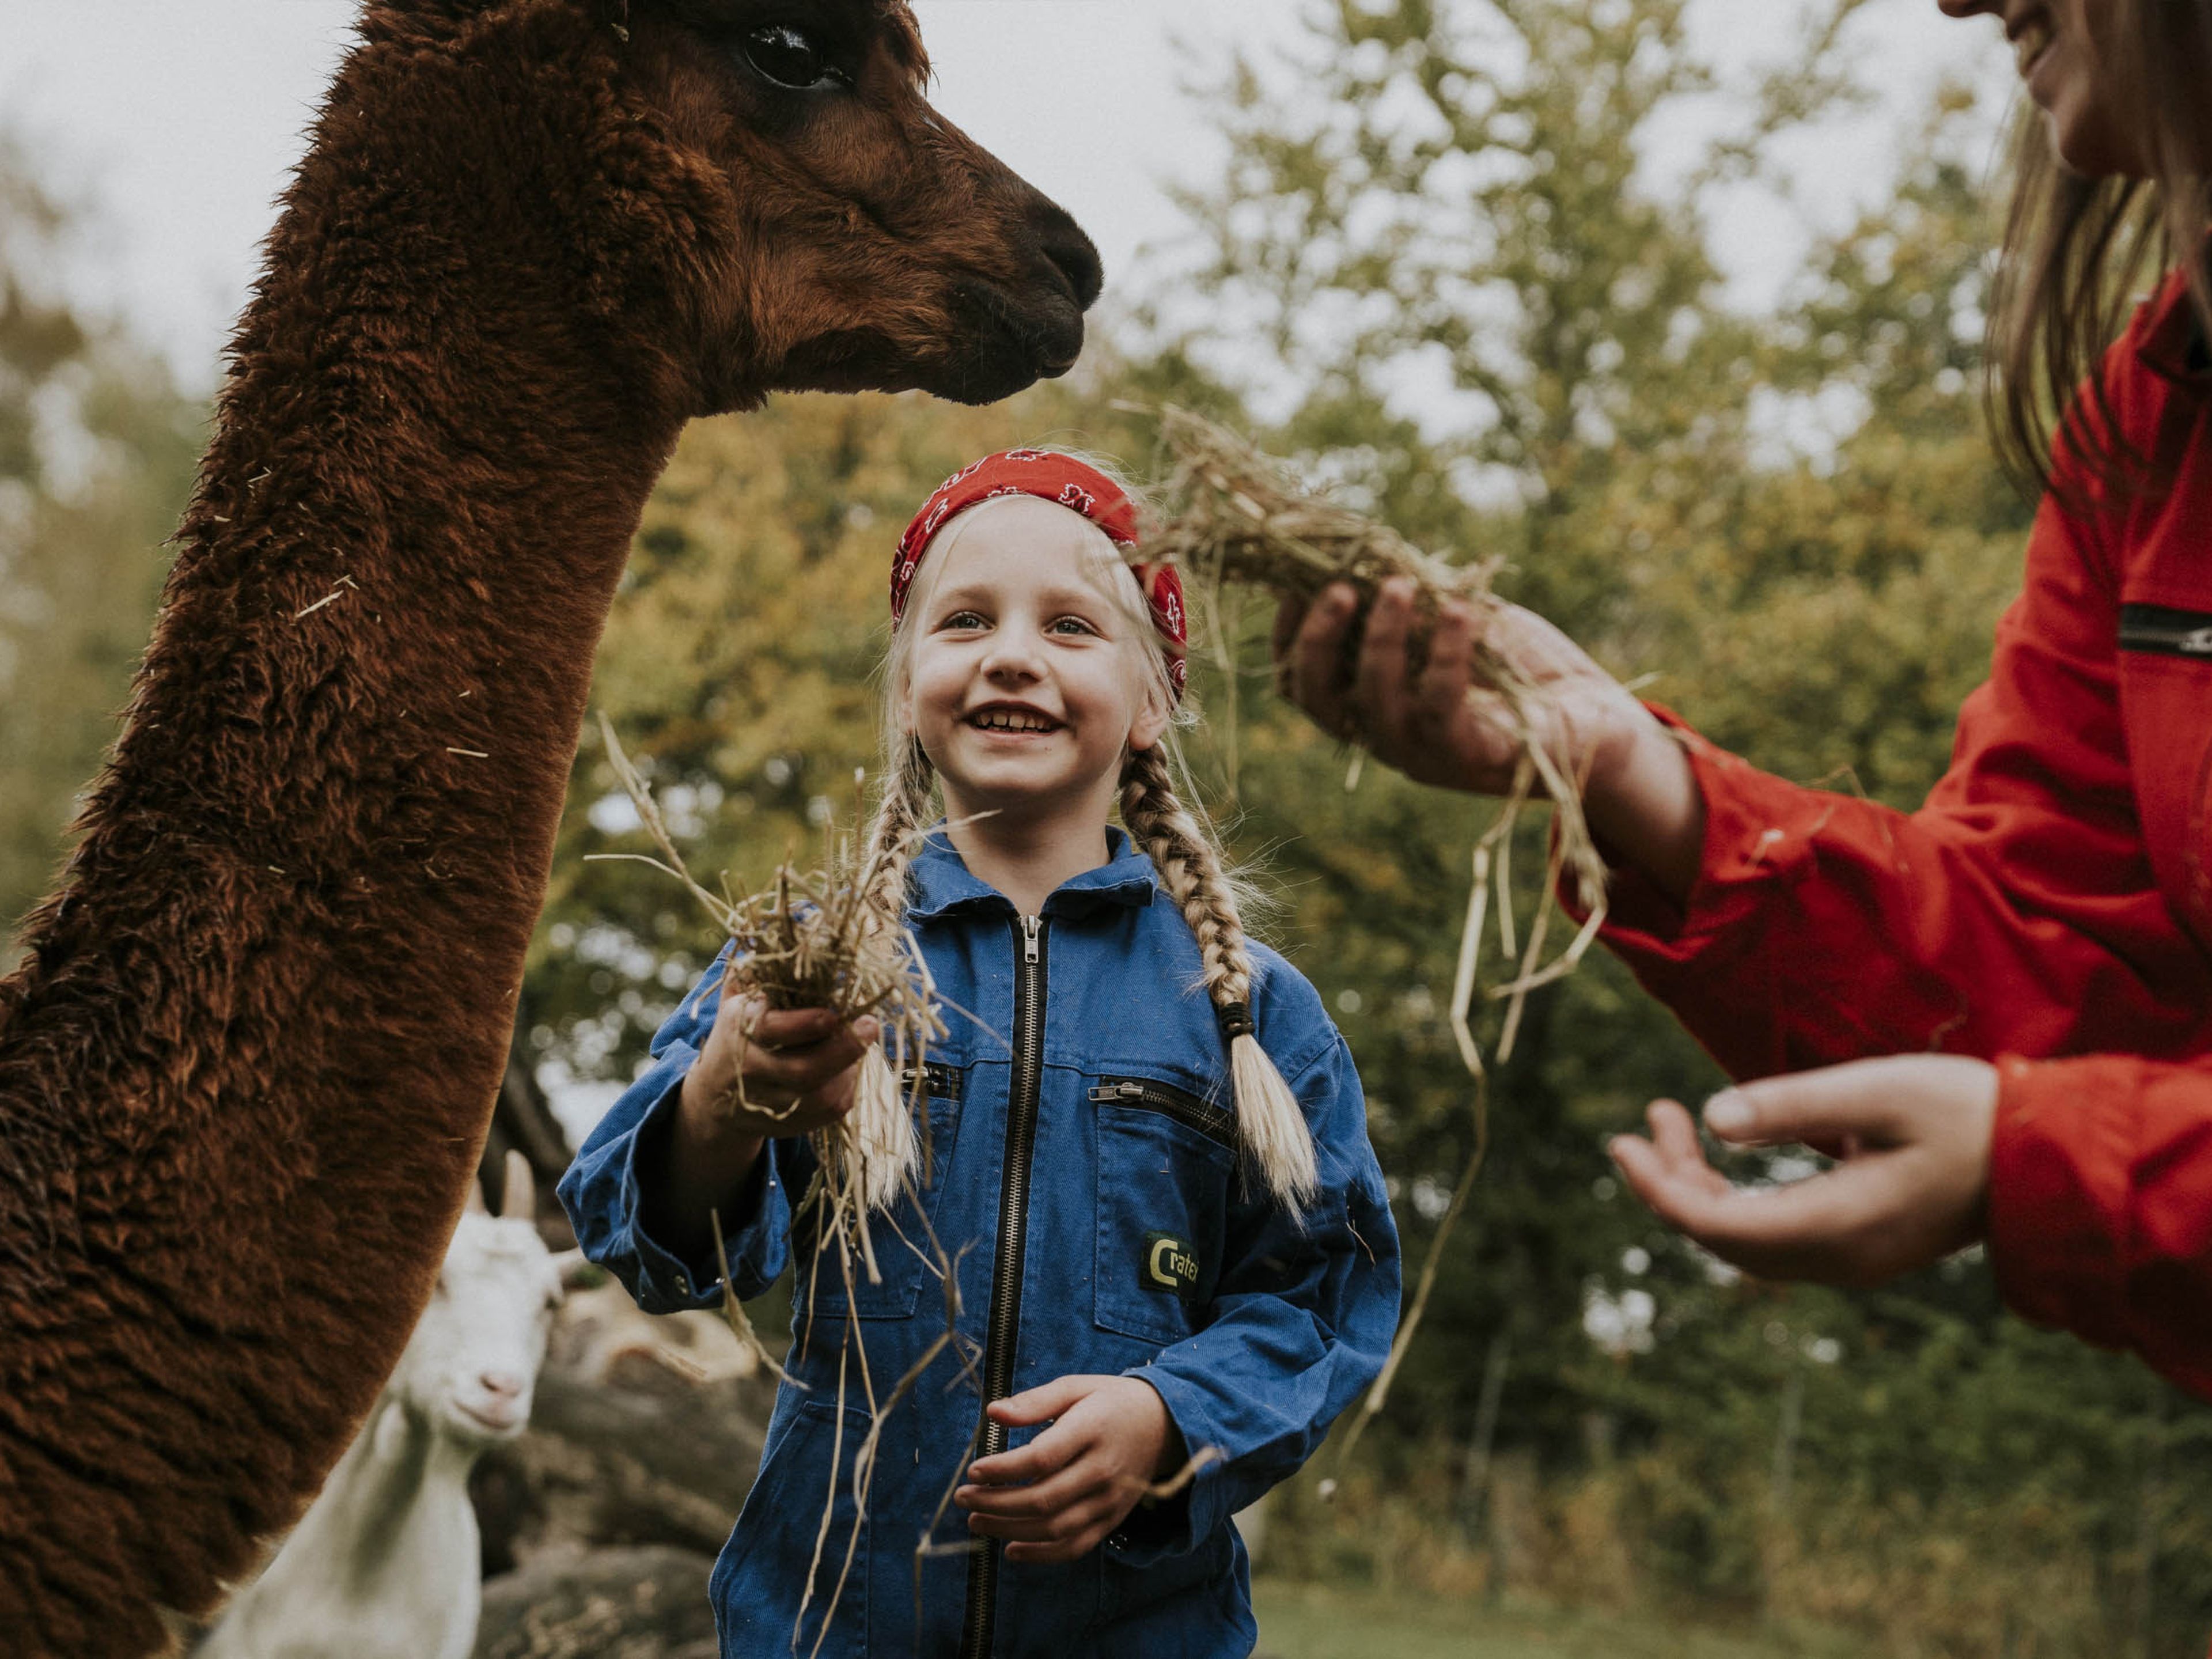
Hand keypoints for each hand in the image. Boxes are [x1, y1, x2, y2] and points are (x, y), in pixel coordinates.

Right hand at [679, 981, 879, 1146]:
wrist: (715, 1095)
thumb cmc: (739, 1030)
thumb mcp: (740, 994)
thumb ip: (765, 963)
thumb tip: (806, 921)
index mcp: (740, 1029)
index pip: (772, 1030)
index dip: (806, 1024)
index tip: (833, 1013)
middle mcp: (752, 1070)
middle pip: (805, 1071)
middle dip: (845, 1049)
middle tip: (870, 1025)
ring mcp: (770, 1103)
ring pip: (821, 1096)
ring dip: (850, 1069)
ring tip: (861, 1044)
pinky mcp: (789, 1126)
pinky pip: (829, 1113)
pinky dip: (847, 1089)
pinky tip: (849, 1069)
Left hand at [955, 1375, 1177, 1563]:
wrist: (1164, 1426)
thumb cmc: (1110, 1402)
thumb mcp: (1075, 1387)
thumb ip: (1034, 1402)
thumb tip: (992, 1412)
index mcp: (1093, 1430)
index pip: (1041, 1459)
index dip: (1003, 1469)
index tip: (974, 1470)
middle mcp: (1103, 1470)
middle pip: (1043, 1499)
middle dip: (996, 1504)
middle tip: (963, 1498)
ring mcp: (1109, 1500)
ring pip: (1055, 1528)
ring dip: (1009, 1530)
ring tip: (976, 1521)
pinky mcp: (1111, 1520)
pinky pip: (1075, 1547)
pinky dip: (1041, 1555)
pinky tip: (1011, 1549)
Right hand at [1271, 579, 1703, 900]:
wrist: (1598, 718)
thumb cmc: (1521, 666)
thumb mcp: (1451, 619)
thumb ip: (1407, 597)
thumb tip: (1356, 547)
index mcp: (1371, 706)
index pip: (1301, 683)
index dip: (1289, 634)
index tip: (1297, 579)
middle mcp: (1387, 737)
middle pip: (1320, 701)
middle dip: (1317, 641)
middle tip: (1339, 587)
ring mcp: (1427, 754)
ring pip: (1377, 704)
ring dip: (1381, 640)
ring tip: (1399, 586)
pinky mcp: (1477, 758)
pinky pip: (1443, 708)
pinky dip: (1446, 655)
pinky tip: (1458, 610)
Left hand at [1609, 1055, 1998, 1286]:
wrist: (2046, 1158)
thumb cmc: (1966, 1112)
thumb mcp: (1877, 1091)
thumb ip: (1793, 1106)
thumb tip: (1713, 1119)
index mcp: (1838, 1227)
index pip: (1717, 1227)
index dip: (1660, 1188)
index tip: (1623, 1140)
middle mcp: (1839, 1259)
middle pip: (1724, 1238)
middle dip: (1670, 1183)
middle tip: (1641, 1122)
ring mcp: (1852, 1259)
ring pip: (1747, 1240)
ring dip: (1700, 1188)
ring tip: (1669, 1123)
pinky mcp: (1862, 1245)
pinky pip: (1776, 1234)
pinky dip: (1737, 1197)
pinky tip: (1722, 1152)